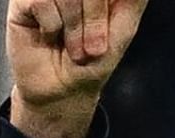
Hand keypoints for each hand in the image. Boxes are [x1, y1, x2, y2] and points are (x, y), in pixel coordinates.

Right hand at [5, 0, 148, 137]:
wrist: (62, 90)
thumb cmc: (93, 62)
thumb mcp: (123, 29)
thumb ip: (132, 0)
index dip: (100, 9)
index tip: (110, 25)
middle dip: (95, 20)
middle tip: (94, 46)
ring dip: (75, 27)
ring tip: (74, 47)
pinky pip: (42, 1)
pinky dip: (52, 26)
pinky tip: (50, 36)